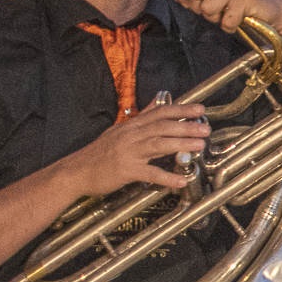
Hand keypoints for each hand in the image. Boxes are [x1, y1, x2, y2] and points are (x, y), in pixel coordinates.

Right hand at [63, 102, 208, 194]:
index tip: (200, 109)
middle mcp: (130, 136)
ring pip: (158, 144)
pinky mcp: (126, 170)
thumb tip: (157, 101)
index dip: (181, 109)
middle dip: (186, 126)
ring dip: (181, 144)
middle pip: (162, 126)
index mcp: (131, 126)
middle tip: (206, 128)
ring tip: (200, 145)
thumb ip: (142, 117)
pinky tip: (182, 180)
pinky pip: (150, 173)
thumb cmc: (99, 153)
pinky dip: (167, 177)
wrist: (75, 171)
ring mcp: (128, 152)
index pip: (159, 112)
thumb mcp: (119, 130)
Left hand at [158, 0, 281, 37]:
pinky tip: (237, 22)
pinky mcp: (246, 0)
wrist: (277, 9)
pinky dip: (230, 26)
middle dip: (195, 7)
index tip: (186, 2)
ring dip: (214, 18)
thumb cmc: (246, 3)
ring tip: (224, 17)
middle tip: (209, 12)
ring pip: (206, 6)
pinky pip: (226, 19)